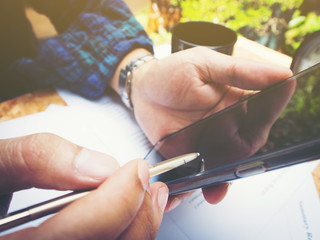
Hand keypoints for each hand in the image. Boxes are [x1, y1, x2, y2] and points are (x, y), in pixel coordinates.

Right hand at [0, 133, 167, 238]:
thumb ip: (38, 158)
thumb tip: (98, 165)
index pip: (75, 237)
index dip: (115, 202)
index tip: (134, 170)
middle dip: (137, 217)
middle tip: (148, 182)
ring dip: (138, 228)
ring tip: (149, 197)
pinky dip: (126, 235)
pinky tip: (132, 216)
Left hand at [131, 47, 292, 203]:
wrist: (142, 92)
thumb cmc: (171, 74)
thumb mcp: (205, 64)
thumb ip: (240, 71)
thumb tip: (280, 74)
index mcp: (237, 99)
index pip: (264, 111)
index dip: (269, 116)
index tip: (262, 122)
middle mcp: (228, 123)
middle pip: (249, 142)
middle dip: (243, 152)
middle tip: (233, 155)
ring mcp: (211, 141)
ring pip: (231, 162)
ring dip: (228, 174)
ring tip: (218, 184)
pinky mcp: (194, 155)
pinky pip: (207, 173)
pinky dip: (210, 184)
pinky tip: (209, 191)